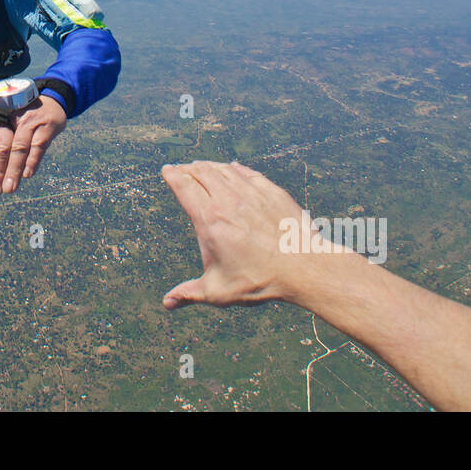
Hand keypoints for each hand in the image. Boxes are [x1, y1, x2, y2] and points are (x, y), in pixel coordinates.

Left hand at [0, 95, 66, 194]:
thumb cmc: (25, 116)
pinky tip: (27, 175)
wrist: (52, 99)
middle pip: (0, 147)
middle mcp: (10, 118)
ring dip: (13, 170)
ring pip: (19, 148)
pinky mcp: (47, 126)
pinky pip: (38, 145)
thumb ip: (0, 144)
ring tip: (10, 188)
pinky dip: (32, 161)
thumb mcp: (9, 124)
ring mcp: (30, 121)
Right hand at [161, 161, 318, 309]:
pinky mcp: (272, 192)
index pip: (184, 187)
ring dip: (209, 166)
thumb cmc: (260, 280)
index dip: (172, 176)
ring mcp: (252, 193)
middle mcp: (229, 200)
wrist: (304, 267)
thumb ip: (190, 293)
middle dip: (188, 168)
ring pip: (224, 170)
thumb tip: (168, 303)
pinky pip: (248, 173)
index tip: (167, 170)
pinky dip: (235, 168)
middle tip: (182, 169)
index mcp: (210, 220)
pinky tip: (233, 167)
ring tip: (202, 167)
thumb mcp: (219, 291)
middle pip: (202, 172)